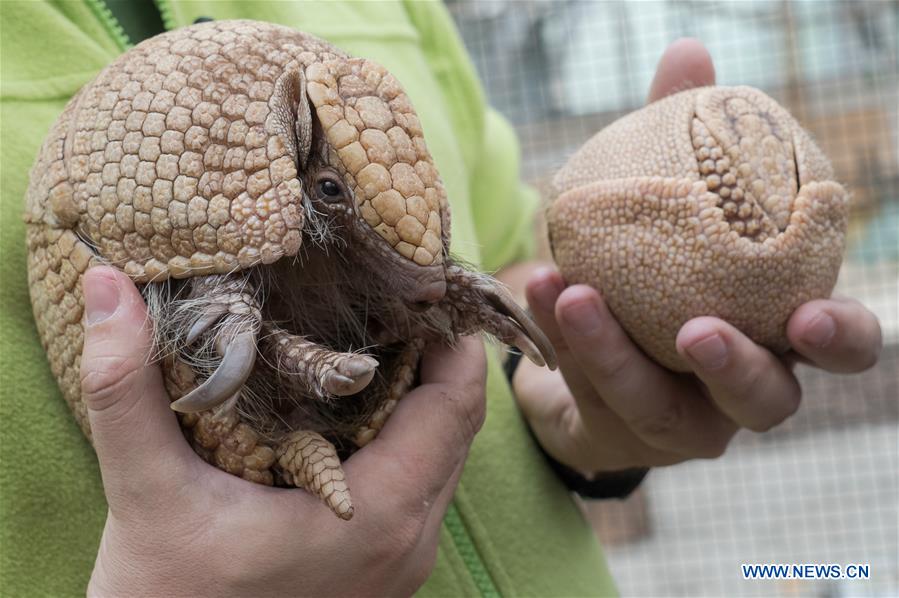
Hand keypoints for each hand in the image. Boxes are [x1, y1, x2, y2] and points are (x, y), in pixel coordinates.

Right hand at [81, 266, 485, 596]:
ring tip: (372, 340)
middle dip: (435, 355)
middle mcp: (410, 540)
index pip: (457, 400)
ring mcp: (403, 562)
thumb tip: (107, 287)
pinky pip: (421, 486)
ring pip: (443, 456)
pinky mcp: (385, 570)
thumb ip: (126, 390)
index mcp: (381, 514)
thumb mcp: (146, 493)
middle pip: (457, 423)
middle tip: (390, 298)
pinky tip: (354, 411)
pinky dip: (406, 438)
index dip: (451, 334)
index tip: (416, 283)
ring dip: (421, 397)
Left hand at [513, 39, 881, 474]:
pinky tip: (537, 285)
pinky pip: (591, 392)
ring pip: (659, 406)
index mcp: (773, 331)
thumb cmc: (656, 269)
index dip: (839, 338)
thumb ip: (690, 142)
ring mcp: (681, 423)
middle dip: (736, 369)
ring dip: (613, 351)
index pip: (836, 346)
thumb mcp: (674, 208)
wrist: (592, 345)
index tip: (811, 314)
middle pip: (766, 401)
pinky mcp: (620, 435)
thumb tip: (688, 54)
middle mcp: (740, 388)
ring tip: (574, 292)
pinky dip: (562, 337)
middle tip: (697, 330)